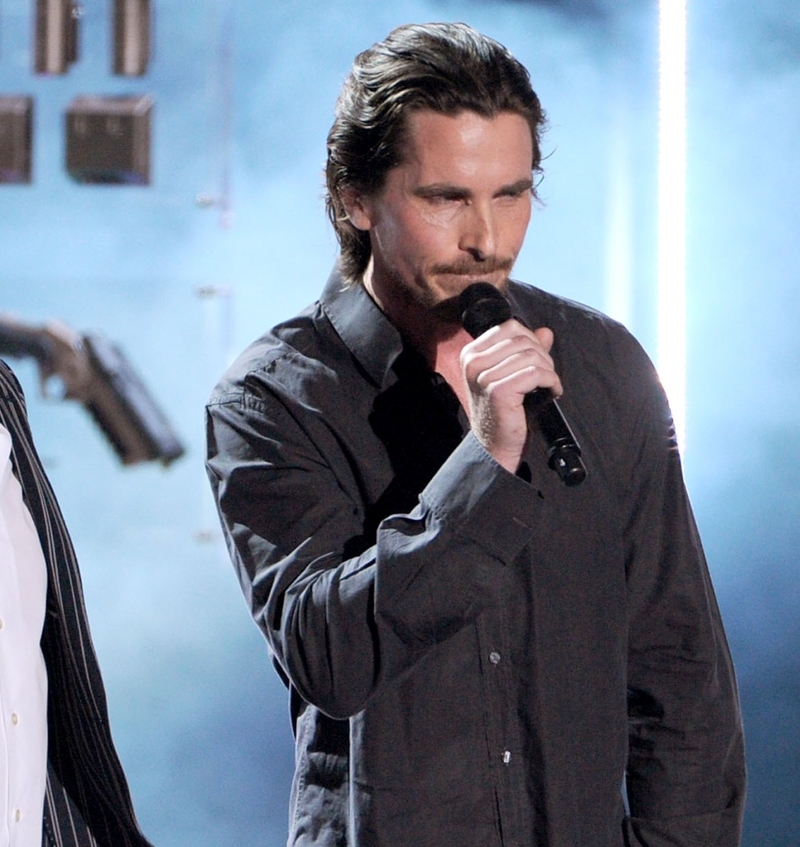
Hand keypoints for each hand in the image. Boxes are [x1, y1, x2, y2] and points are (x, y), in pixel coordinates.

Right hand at [459, 319, 561, 473]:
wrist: (494, 446)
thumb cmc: (501, 412)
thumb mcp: (511, 374)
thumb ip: (526, 351)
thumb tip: (545, 332)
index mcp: (471, 353)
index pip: (510, 327)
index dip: (532, 340)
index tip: (538, 359)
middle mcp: (473, 362)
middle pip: (522, 339)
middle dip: (543, 356)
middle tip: (546, 376)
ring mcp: (483, 376)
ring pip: (531, 355)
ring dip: (548, 370)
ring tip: (548, 385)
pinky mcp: (498, 391)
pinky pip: (534, 373)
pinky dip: (550, 382)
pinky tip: (551, 392)